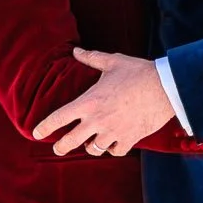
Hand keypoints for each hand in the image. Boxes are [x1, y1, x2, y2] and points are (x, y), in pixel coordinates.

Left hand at [32, 50, 174, 155]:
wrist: (166, 87)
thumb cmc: (138, 72)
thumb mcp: (112, 61)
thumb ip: (91, 58)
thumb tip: (76, 51)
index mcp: (89, 102)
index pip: (59, 118)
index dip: (44, 127)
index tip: (36, 133)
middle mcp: (97, 120)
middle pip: (70, 141)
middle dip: (61, 147)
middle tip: (58, 148)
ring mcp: (113, 132)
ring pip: (93, 149)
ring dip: (90, 146)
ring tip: (91, 143)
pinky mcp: (129, 139)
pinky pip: (115, 151)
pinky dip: (112, 149)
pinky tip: (113, 144)